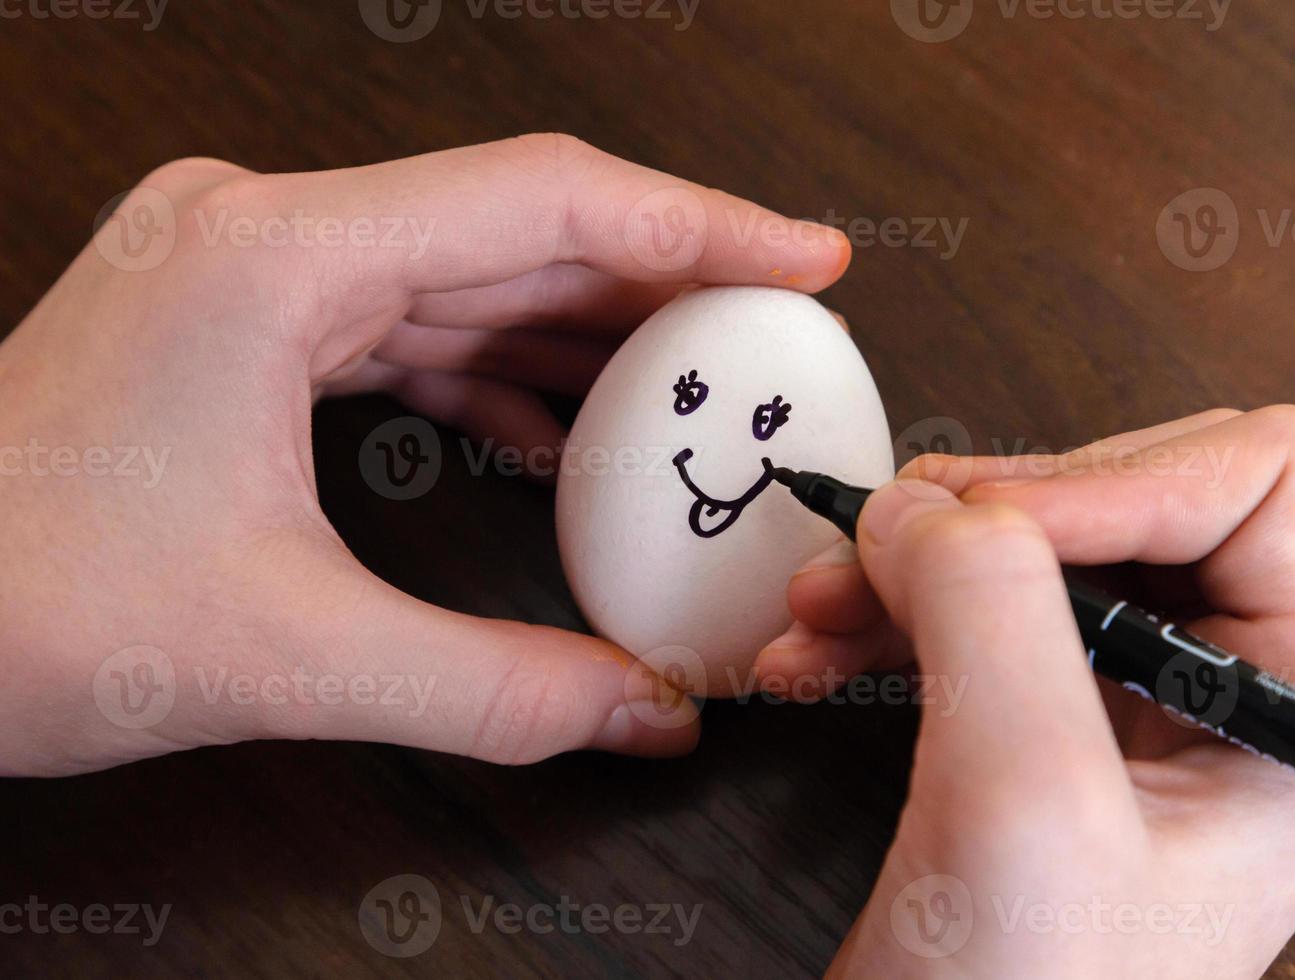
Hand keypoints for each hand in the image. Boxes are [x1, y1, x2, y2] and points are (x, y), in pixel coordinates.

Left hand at [1, 133, 849, 775]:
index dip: (699, 225)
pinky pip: (406, 317)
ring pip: (464, 269)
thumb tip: (648, 716)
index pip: (544, 200)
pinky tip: (552, 428)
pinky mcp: (237, 318)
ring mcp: (244, 265)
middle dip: (659, 285)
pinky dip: (494, 367)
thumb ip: (497, 689)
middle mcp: (262, 227)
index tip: (807, 258)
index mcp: (275, 255)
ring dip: (580, 329)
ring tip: (685, 394)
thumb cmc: (18, 605)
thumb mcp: (290, 657)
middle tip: (770, 342)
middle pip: (517, 225)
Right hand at [757, 407, 1294, 975]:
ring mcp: (1135, 712)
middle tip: (878, 553)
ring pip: (1036, 545)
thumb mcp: (1023, 808)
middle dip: (988, 515)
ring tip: (819, 606)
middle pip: (1135, 492)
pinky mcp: (1046, 731)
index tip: (973, 536)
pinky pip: (973, 611)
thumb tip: (922, 506)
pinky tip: (816, 654)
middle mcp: (1232, 693)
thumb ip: (992, 618)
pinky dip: (888, 615)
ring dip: (916, 560)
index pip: (1252, 482)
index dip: (1107, 480)